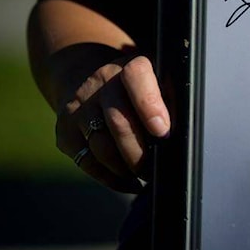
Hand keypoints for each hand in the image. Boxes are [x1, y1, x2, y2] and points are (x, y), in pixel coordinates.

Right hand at [57, 54, 170, 193]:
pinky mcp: (64, 132)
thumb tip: (185, 134)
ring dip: (126, 168)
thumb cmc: (139, 88)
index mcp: (129, 67)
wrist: (86, 77)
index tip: (163, 131)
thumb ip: (172, 99)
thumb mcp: (159, 81)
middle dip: (141, 152)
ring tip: (144, 175)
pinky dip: (110, 178)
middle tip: (156, 168)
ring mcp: (78, 107)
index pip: (136, 78)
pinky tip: (128, 182)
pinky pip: (87, 162)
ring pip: (101, 146)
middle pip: (118, 122)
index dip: (149, 105)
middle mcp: (99, 83)